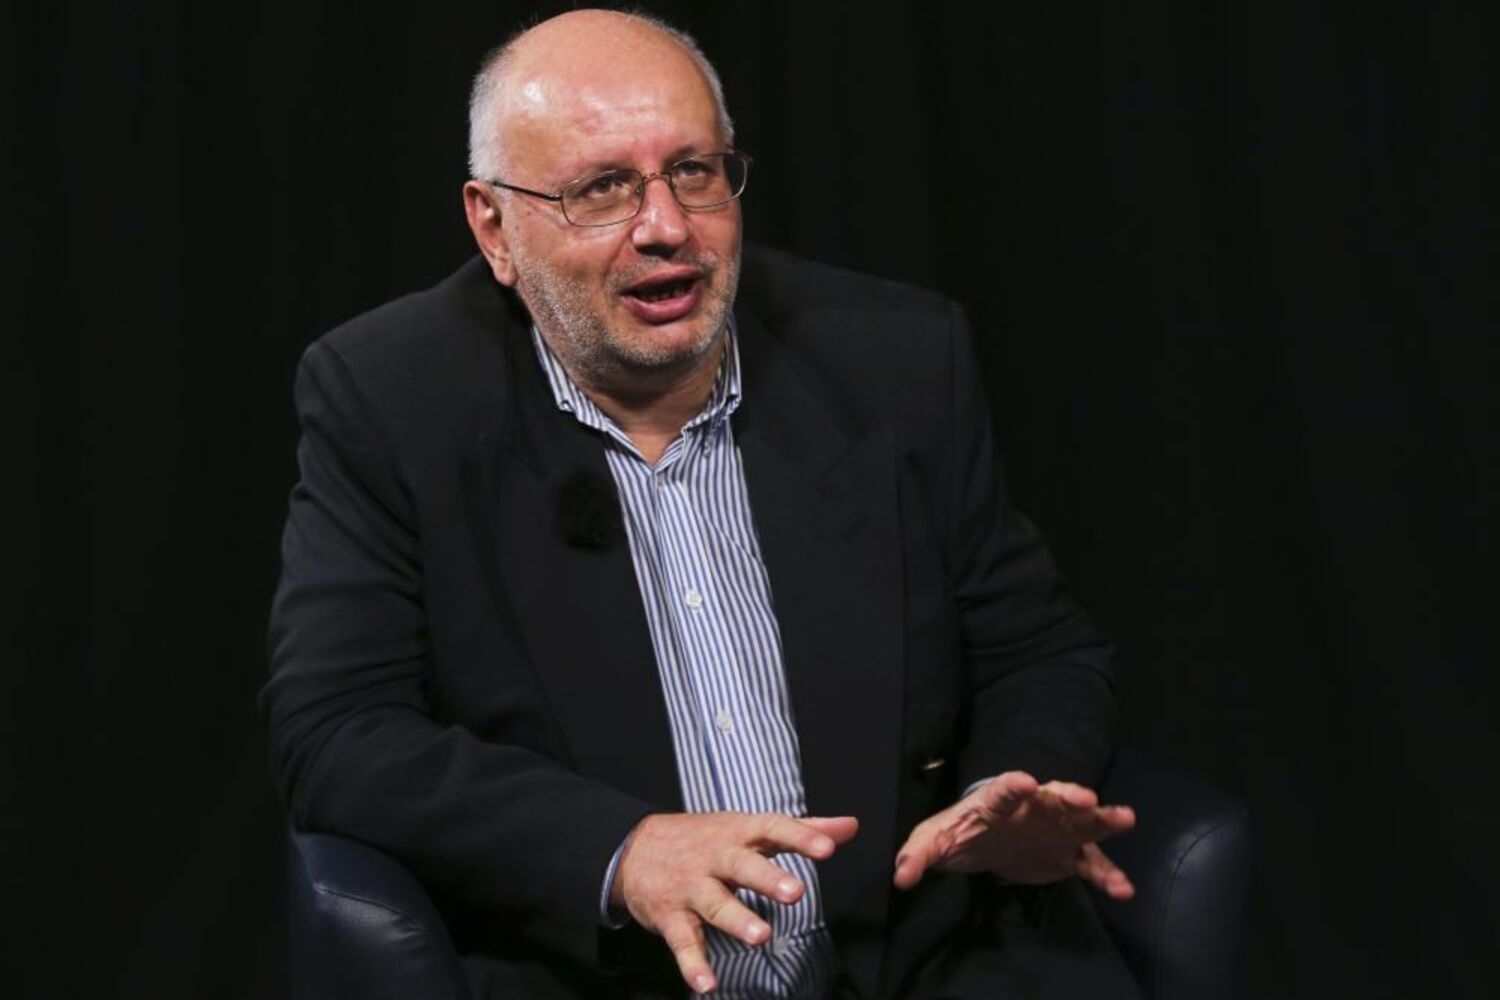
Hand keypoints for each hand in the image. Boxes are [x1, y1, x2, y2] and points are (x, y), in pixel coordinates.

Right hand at [612, 811, 858, 994]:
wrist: (634, 847)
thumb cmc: (704, 838)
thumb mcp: (749, 826)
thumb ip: (802, 828)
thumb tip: (849, 826)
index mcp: (738, 833)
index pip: (772, 828)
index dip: (800, 837)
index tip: (828, 848)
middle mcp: (715, 858)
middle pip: (742, 865)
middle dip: (767, 878)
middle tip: (794, 892)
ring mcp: (691, 887)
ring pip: (715, 904)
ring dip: (737, 920)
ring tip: (761, 936)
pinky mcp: (671, 916)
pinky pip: (683, 942)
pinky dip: (692, 964)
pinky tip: (706, 984)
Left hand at [892, 771, 1134, 899]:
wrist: (983, 845)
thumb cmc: (958, 834)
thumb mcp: (931, 843)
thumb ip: (916, 856)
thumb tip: (901, 876)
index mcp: (996, 802)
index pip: (1002, 790)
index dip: (1012, 786)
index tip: (1024, 782)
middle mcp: (1032, 808)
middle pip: (1053, 797)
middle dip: (1069, 796)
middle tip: (1085, 799)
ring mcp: (1055, 830)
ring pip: (1083, 821)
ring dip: (1103, 820)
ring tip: (1126, 818)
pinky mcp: (1068, 856)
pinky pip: (1092, 864)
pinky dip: (1107, 875)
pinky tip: (1123, 890)